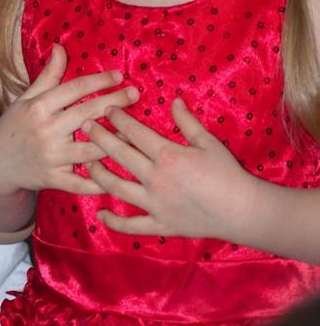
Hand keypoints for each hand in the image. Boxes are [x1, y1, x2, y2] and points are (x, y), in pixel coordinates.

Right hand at [0, 44, 138, 197]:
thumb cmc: (14, 125)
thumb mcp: (26, 98)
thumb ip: (48, 76)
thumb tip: (59, 47)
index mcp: (39, 107)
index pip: (75, 89)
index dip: (99, 81)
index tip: (119, 75)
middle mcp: (46, 130)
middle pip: (87, 114)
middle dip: (115, 103)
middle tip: (136, 94)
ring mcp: (50, 157)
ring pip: (90, 149)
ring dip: (115, 141)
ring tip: (135, 132)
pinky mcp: (53, 180)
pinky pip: (82, 183)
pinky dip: (101, 180)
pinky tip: (120, 172)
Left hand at [84, 98, 257, 240]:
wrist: (241, 210)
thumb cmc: (227, 173)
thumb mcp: (208, 142)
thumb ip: (187, 121)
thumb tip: (174, 100)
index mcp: (167, 155)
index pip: (135, 133)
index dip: (118, 119)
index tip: (105, 110)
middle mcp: (155, 178)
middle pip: (120, 155)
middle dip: (100, 138)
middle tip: (84, 126)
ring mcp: (155, 203)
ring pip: (117, 187)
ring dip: (98, 174)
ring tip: (86, 162)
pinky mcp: (159, 224)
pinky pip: (132, 225)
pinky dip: (114, 222)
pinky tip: (101, 215)